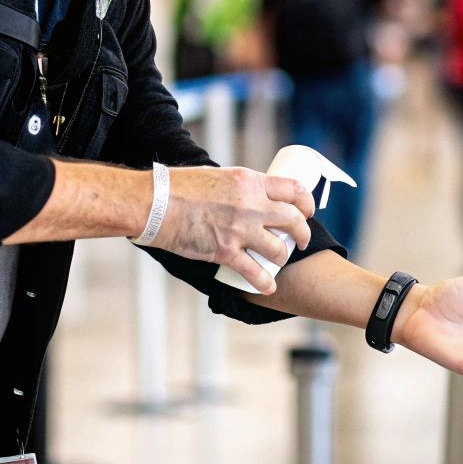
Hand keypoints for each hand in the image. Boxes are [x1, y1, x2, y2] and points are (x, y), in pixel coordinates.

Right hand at [150, 167, 314, 295]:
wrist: (155, 204)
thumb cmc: (181, 187)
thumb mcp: (219, 176)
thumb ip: (240, 188)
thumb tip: (253, 197)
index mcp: (250, 182)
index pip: (293, 189)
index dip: (307, 202)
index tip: (307, 211)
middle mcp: (251, 205)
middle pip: (293, 220)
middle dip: (302, 233)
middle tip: (299, 240)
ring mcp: (240, 230)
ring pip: (278, 249)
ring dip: (282, 257)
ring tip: (279, 260)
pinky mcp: (226, 252)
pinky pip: (255, 273)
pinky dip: (265, 283)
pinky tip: (268, 287)